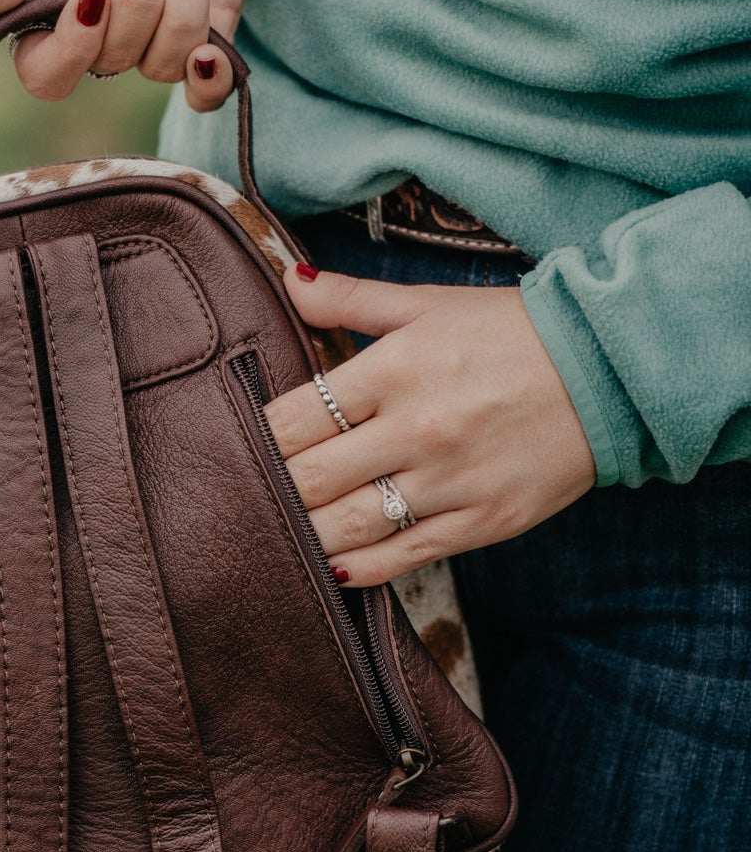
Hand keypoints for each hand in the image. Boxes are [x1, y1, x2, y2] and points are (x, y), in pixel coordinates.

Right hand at [0, 0, 255, 110]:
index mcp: (50, 9)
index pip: (45, 73)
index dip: (71, 49)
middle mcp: (101, 34)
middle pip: (109, 62)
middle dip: (136, 6)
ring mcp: (154, 39)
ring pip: (162, 66)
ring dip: (181, 11)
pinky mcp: (207, 36)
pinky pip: (207, 90)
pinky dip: (210, 81)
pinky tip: (212, 52)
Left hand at [265, 264, 595, 584]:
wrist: (610, 371)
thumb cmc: (510, 332)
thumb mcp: (429, 302)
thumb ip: (351, 299)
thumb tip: (286, 283)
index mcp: (394, 369)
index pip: (295, 419)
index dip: (258, 439)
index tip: (242, 447)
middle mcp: (416, 428)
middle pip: (310, 478)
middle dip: (272, 490)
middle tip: (248, 498)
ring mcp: (450, 481)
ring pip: (348, 525)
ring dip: (305, 533)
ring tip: (281, 534)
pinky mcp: (482, 520)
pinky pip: (404, 556)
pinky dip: (360, 568)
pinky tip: (332, 567)